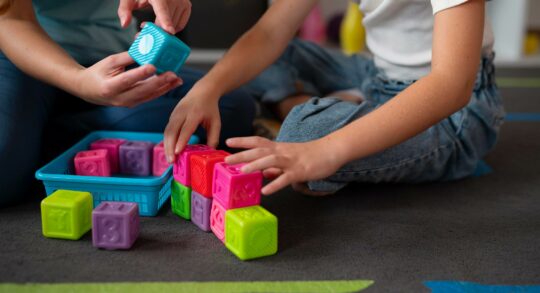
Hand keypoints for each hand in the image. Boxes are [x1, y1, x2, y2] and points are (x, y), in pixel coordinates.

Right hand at [76, 52, 182, 106]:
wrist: (88, 90)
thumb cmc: (98, 73)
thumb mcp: (109, 62)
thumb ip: (127, 57)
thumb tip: (145, 49)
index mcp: (109, 87)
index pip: (127, 80)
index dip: (140, 74)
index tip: (153, 66)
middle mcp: (119, 98)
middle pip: (142, 90)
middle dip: (159, 83)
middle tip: (173, 74)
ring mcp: (127, 103)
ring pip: (149, 96)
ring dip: (164, 88)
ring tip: (177, 79)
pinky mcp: (134, 104)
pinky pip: (149, 97)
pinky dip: (161, 90)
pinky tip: (172, 84)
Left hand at [118, 0, 191, 33]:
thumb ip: (124, 10)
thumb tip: (124, 23)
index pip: (163, 9)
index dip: (165, 21)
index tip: (169, 31)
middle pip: (167, 21)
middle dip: (156, 30)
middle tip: (144, 28)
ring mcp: (183, 1)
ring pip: (174, 25)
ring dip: (163, 30)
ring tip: (153, 22)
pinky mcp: (187, 6)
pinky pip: (180, 24)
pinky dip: (172, 27)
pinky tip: (163, 22)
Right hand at [164, 85, 220, 162]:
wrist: (203, 91)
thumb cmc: (210, 109)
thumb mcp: (216, 122)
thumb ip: (214, 137)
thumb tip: (210, 152)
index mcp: (194, 113)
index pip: (186, 129)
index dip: (181, 141)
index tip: (178, 152)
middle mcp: (182, 113)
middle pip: (172, 131)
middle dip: (170, 147)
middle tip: (171, 161)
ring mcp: (175, 113)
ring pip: (167, 131)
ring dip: (166, 146)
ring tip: (170, 159)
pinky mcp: (171, 116)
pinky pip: (167, 130)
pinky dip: (166, 141)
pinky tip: (169, 151)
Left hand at [225, 137, 344, 194]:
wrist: (331, 151)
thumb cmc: (311, 155)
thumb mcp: (290, 158)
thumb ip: (276, 166)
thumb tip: (263, 173)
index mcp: (279, 148)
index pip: (257, 141)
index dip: (242, 141)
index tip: (228, 142)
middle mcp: (282, 152)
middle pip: (259, 150)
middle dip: (242, 154)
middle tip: (226, 160)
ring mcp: (291, 161)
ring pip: (271, 161)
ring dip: (256, 165)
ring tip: (242, 172)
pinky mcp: (300, 171)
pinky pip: (286, 178)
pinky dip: (275, 184)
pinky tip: (266, 190)